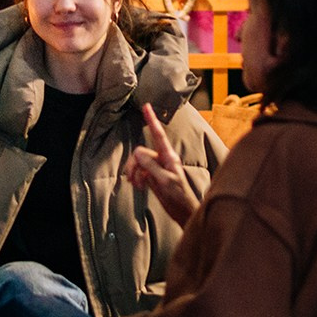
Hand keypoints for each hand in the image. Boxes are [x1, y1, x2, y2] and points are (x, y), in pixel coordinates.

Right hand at [124, 103, 200, 226]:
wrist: (182, 211)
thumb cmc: (178, 195)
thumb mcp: (165, 180)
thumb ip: (151, 166)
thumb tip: (138, 153)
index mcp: (169, 156)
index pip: (158, 134)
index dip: (152, 120)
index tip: (146, 106)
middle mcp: (162, 159)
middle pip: (140, 153)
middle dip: (134, 165)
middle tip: (136, 180)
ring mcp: (157, 168)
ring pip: (137, 163)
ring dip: (134, 174)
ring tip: (138, 185)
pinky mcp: (152, 177)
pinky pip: (138, 172)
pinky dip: (136, 179)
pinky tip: (140, 187)